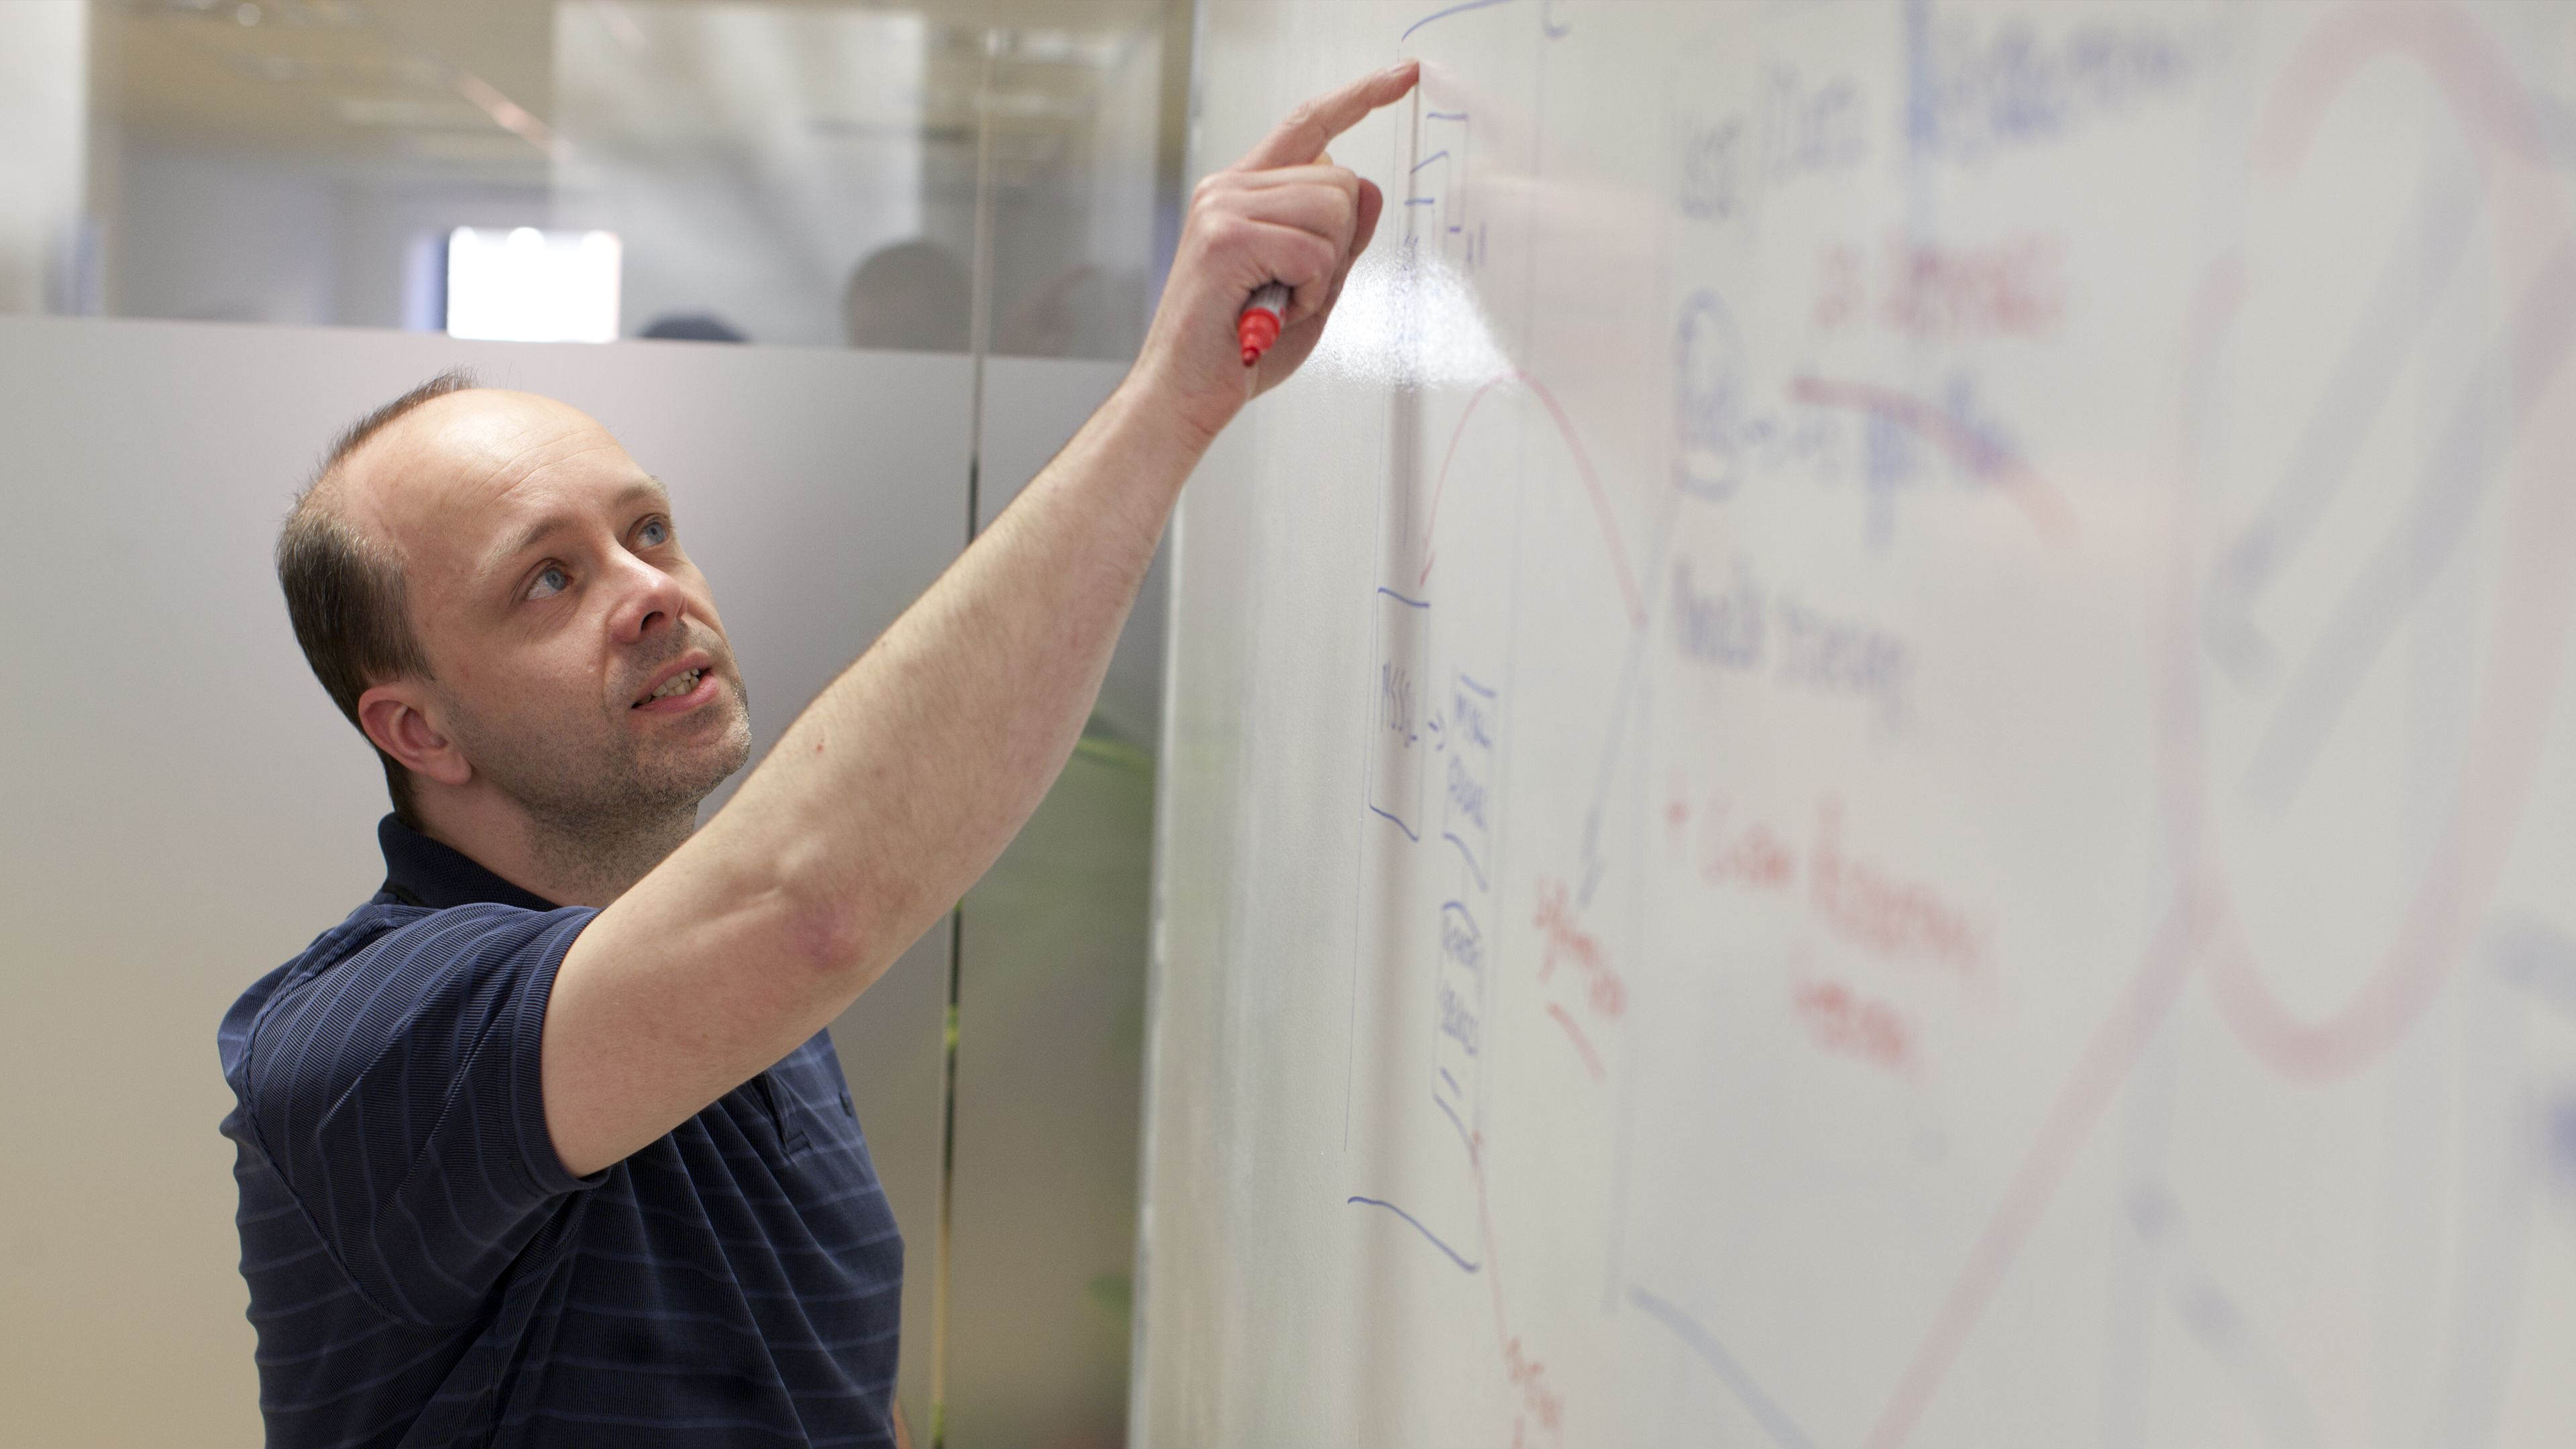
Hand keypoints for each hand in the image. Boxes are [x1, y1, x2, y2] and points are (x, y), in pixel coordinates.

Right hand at [1131, 61, 1420, 443]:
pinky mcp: (1224, 238)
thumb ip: (1341, 241)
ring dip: (1324, 273)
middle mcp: (1228, 188)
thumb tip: (1370, 190)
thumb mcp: (1311, 289)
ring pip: (1333, 210)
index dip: (1360, 98)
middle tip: (1295, 290)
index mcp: (1244, 193)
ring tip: (1280, 302)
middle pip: (1340, 178)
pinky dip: (1309, 292)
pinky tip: (1273, 310)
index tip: (1404, 75)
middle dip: (1340, 244)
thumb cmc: (1240, 351)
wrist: (1184, 394)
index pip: (1309, 125)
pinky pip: (1313, 250)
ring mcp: (1222, 207)